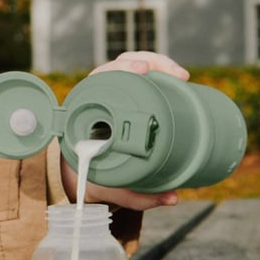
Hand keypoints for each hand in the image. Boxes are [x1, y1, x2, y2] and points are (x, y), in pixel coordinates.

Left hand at [60, 51, 189, 209]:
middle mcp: (96, 96)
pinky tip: (178, 76)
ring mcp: (111, 94)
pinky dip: (159, 70)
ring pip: (132, 65)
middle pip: (119, 64)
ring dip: (158, 63)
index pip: (99, 78)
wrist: (78, 174)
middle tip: (174, 74)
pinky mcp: (125, 95)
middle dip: (148, 62)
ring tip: (181, 76)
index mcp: (84, 111)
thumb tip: (173, 198)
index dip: (120, 68)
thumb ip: (138, 195)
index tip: (141, 69)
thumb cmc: (91, 176)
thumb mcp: (109, 187)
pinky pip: (140, 75)